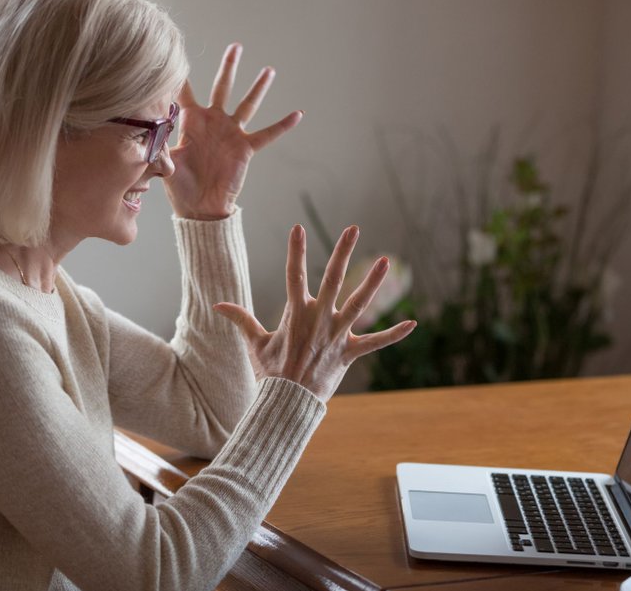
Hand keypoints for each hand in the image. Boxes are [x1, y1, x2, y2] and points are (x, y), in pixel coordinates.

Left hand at [164, 43, 301, 219]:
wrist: (200, 208)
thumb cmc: (180, 187)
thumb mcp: (166, 163)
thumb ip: (160, 146)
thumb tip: (151, 137)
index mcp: (191, 123)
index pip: (183, 93)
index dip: (179, 77)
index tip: (177, 56)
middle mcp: (213, 123)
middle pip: (222, 87)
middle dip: (229, 67)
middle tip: (236, 47)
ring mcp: (231, 133)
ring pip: (247, 104)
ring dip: (258, 88)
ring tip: (269, 70)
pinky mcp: (245, 148)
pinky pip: (267, 134)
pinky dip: (282, 125)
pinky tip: (298, 114)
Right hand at [214, 225, 416, 401]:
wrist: (287, 402)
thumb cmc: (271, 372)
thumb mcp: (255, 343)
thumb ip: (241, 319)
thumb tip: (218, 305)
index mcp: (295, 313)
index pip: (294, 275)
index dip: (295, 251)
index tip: (297, 228)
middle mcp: (318, 319)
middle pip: (332, 280)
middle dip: (342, 252)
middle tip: (353, 228)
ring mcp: (336, 336)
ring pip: (358, 304)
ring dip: (372, 282)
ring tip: (385, 261)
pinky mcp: (349, 353)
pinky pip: (375, 343)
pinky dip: (393, 334)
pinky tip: (412, 323)